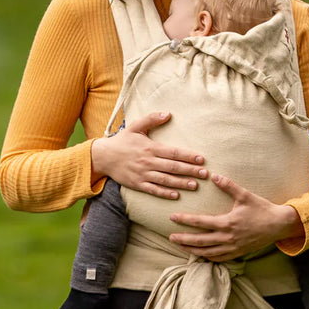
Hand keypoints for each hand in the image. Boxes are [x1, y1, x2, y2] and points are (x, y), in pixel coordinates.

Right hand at [91, 111, 207, 198]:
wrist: (103, 156)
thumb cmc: (122, 140)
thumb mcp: (135, 126)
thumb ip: (152, 119)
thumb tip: (168, 113)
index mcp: (150, 148)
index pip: (173, 152)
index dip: (188, 156)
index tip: (201, 159)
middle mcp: (148, 162)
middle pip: (173, 167)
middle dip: (190, 170)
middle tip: (205, 174)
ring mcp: (142, 174)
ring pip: (165, 180)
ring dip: (181, 183)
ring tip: (195, 185)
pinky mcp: (137, 184)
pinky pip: (153, 190)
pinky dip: (165, 193)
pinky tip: (176, 195)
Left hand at [167, 173, 304, 261]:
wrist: (279, 225)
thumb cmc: (262, 209)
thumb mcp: (245, 195)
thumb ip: (228, 186)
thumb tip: (214, 175)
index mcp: (228, 223)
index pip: (201, 222)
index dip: (185, 220)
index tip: (172, 217)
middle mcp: (228, 238)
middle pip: (201, 241)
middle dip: (184, 240)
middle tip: (170, 237)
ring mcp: (233, 247)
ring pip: (208, 253)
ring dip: (193, 250)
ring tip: (180, 247)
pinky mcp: (238, 253)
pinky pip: (219, 258)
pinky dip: (207, 257)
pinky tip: (199, 255)